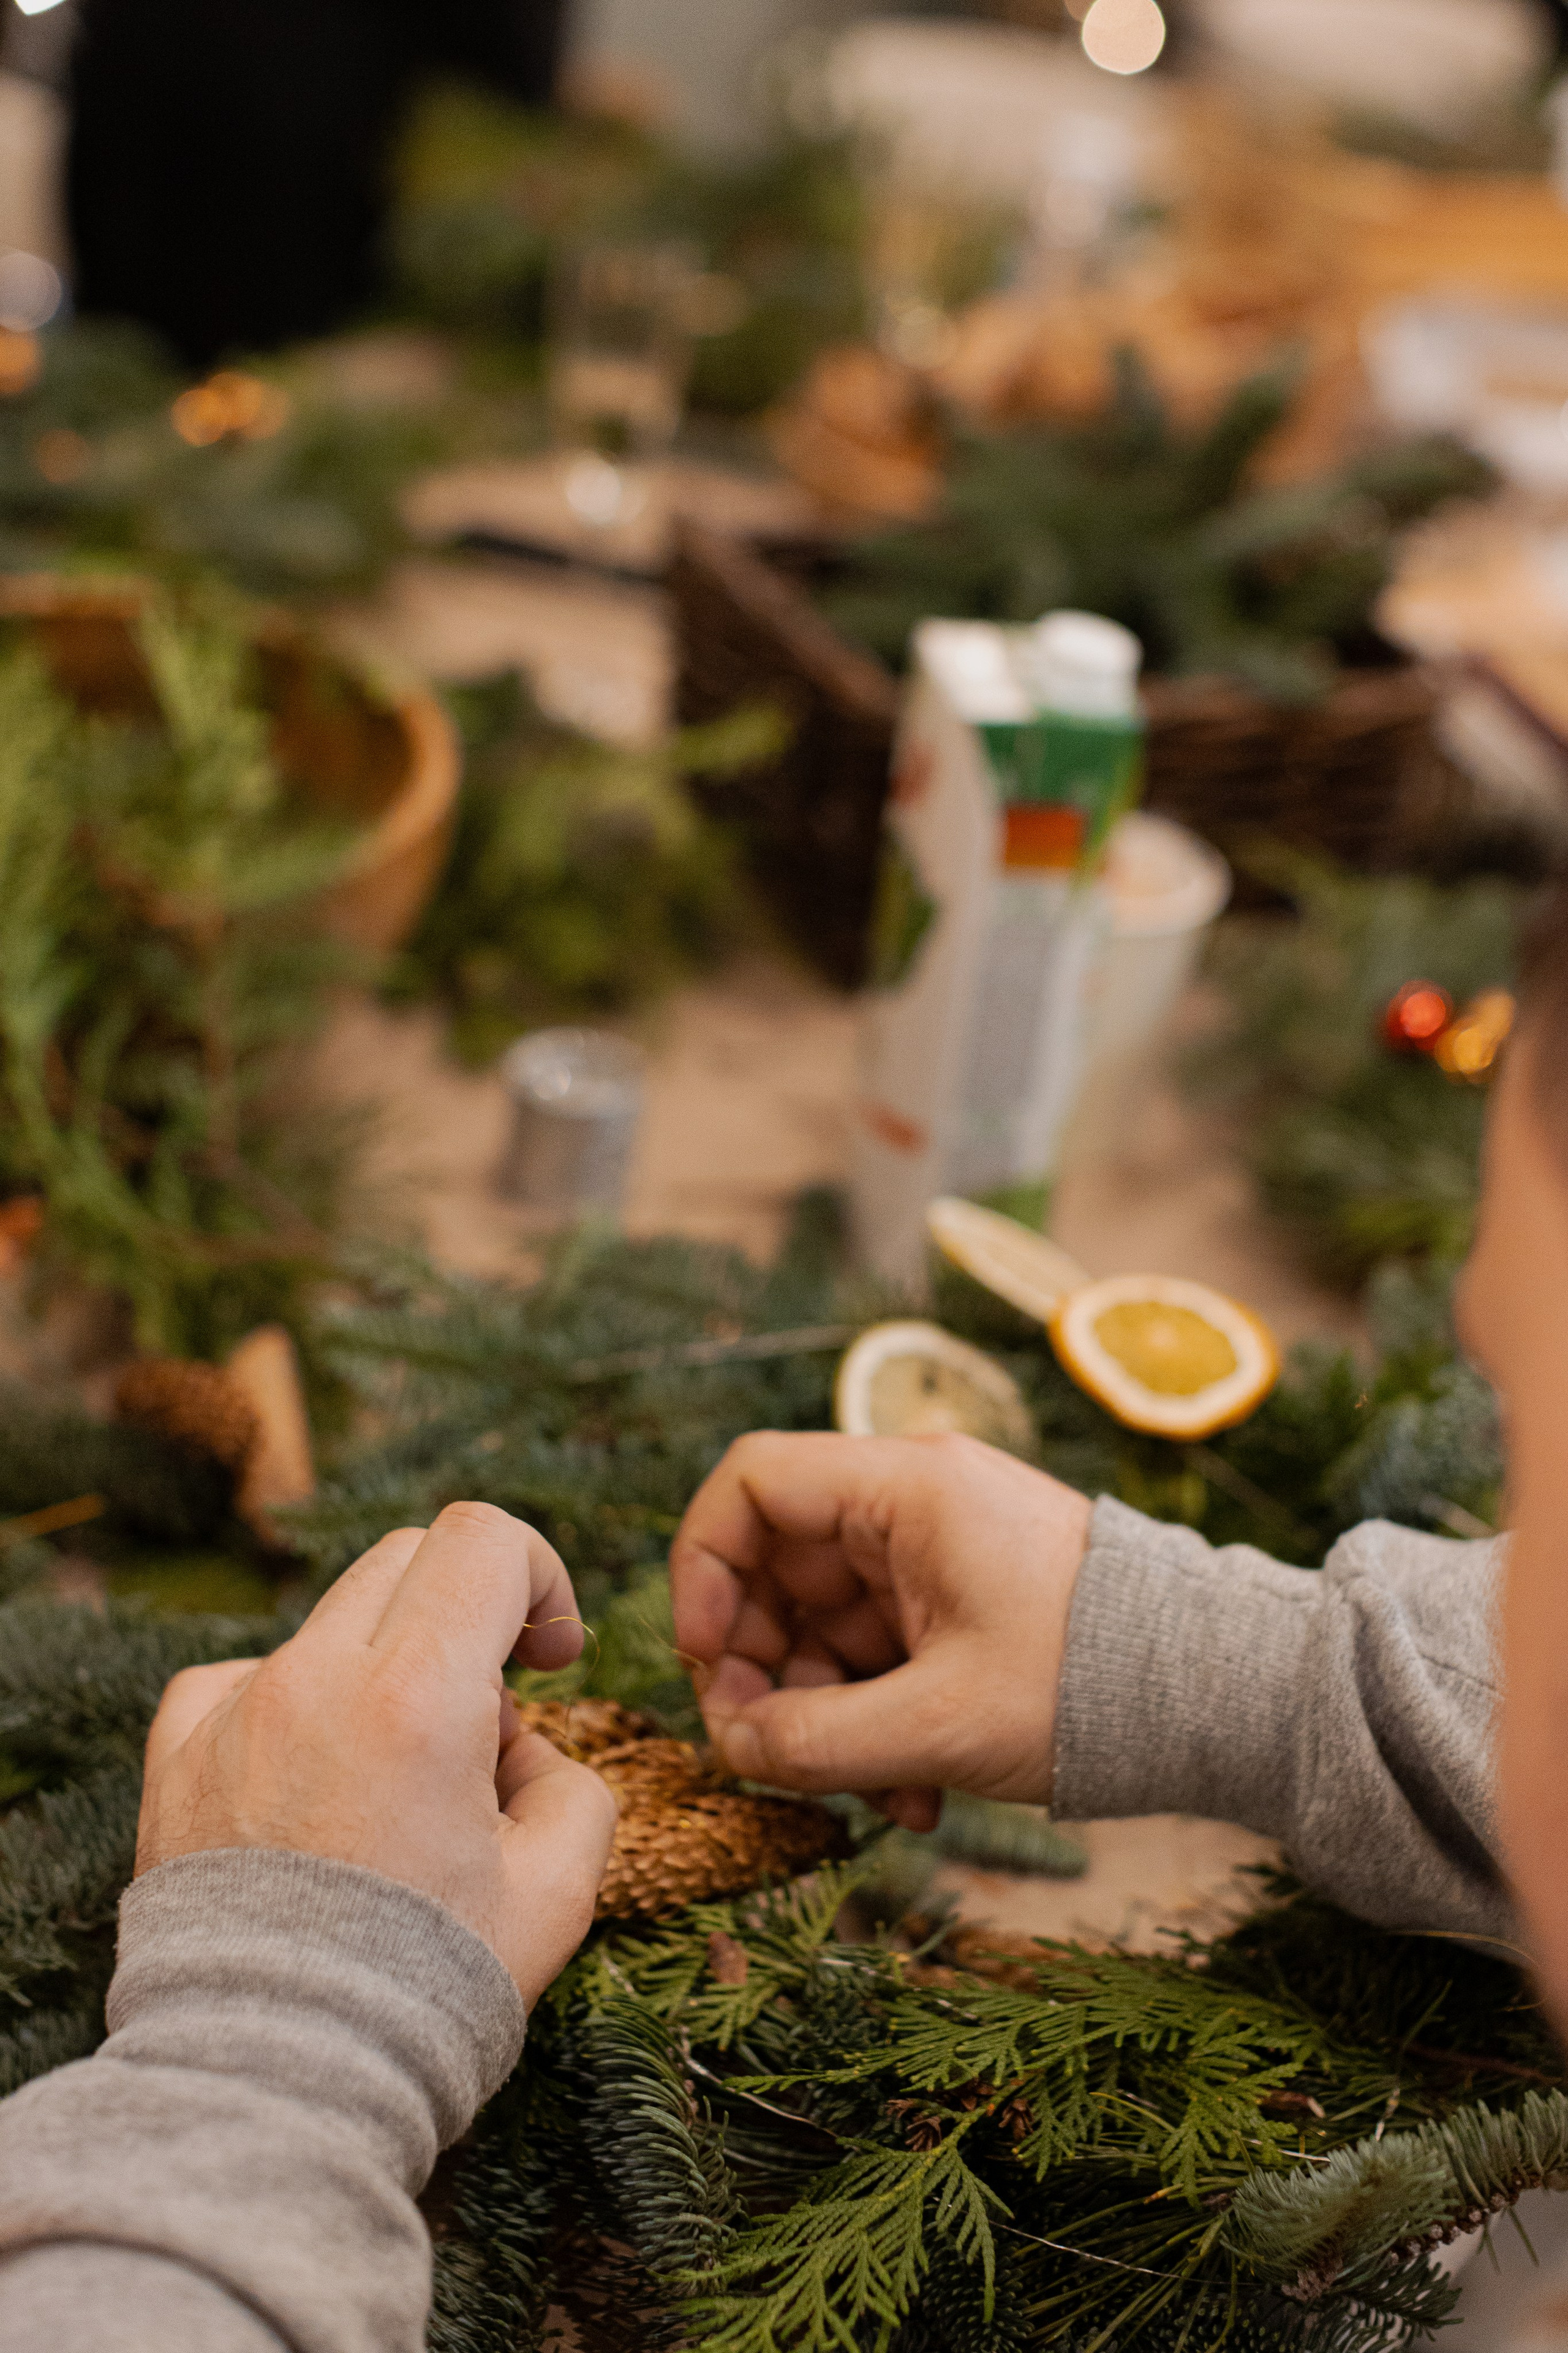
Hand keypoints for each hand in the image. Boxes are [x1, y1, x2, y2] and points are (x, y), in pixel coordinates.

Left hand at [136, 1502, 617, 2002]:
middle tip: (488, 1718)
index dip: (540, 1578)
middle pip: (408, 1560)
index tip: (552, 1655)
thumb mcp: (561, 1887)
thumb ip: (570, 1782)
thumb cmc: (429, 1990)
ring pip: (330, 1622)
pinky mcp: (178, 1757)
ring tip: (395, 1785)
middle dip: (469, 1614)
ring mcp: (236, 1713)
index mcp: (419, 1695)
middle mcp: (317, 1678)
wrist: (279, 2082)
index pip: (486, 1541)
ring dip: (383, 1668)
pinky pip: (240, 1678)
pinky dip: (290, 1706)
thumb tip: (516, 1745)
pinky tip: (312, 1785)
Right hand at [670, 1431, 1091, 1831]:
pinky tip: (915, 1793)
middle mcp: (912, 1503)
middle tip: (767, 1755)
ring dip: (824, 1715)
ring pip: (821, 1624)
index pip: (754, 1482)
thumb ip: (816, 1741)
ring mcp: (935, 1553)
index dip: (703, 1565)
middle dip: (760, 1670)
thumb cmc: (1089, 1683)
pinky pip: (875, 1652)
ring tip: (876, 1796)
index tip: (705, 1659)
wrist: (1218, 1694)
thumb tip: (733, 1750)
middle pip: (775, 1566)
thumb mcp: (939, 1724)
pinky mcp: (957, 1602)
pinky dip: (874, 1719)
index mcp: (907, 1488)